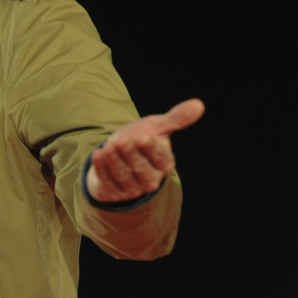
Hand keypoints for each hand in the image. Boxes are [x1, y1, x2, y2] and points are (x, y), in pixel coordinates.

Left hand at [86, 98, 204, 202]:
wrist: (119, 154)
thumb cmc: (142, 139)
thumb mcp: (158, 127)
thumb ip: (176, 118)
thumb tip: (199, 104)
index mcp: (164, 164)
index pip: (160, 158)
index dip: (151, 148)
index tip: (144, 136)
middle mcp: (151, 179)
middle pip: (141, 169)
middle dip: (131, 155)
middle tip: (122, 140)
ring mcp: (133, 189)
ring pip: (124, 176)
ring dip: (115, 161)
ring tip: (108, 145)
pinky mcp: (115, 193)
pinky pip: (108, 182)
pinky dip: (102, 169)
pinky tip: (98, 154)